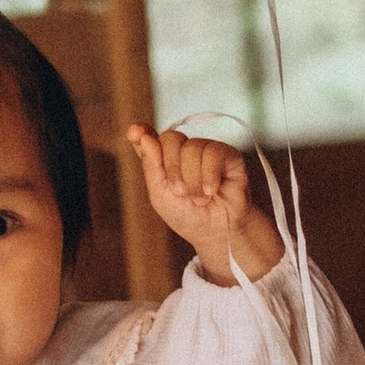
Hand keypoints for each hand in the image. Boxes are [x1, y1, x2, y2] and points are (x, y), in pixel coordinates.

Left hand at [127, 122, 278, 285]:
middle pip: (171, 138)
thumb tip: (144, 136)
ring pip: (192, 147)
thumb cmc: (187, 215)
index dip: (141, 131)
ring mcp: (207, 150)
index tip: (135, 133)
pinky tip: (211, 190)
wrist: (216, 233)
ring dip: (193, 179)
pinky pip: (214, 152)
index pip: (150, 136)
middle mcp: (185, 149)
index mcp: (164, 158)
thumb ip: (150, 165)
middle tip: (182, 193)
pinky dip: (209, 175)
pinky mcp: (229, 155)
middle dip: (173, 170)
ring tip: (200, 198)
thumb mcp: (160, 195)